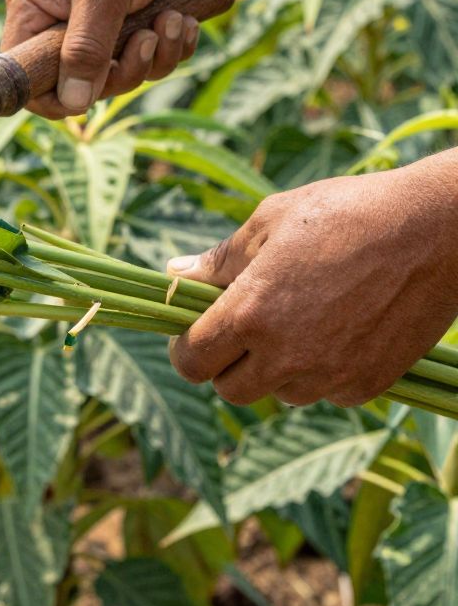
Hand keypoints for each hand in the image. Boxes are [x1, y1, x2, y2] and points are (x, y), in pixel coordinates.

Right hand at [2, 0, 214, 120]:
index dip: (51, 94)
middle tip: (145, 41)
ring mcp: (96, 23)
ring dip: (154, 57)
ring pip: (120, 75)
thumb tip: (74, 102)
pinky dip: (170, 47)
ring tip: (173, 21)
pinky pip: (148, 61)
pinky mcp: (131, 23)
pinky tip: (183, 19)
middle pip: (79, 83)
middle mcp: (59, 19)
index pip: (24, 72)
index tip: (88, 95)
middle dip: (122, 71)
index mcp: (33, 7)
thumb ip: (85, 48)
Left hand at [167, 156, 457, 407]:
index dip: (187, 349)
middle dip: (230, 363)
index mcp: (250, 312)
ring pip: (281, 393)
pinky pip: (328, 392)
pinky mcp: (366, 384)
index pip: (191, 362)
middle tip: (249, 328)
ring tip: (306, 317)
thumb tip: (174, 275)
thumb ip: (219, 259)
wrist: (435, 230)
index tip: (197, 332)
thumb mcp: (272, 220)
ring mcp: (328, 375)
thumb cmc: (348, 213)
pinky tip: (343, 327)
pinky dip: (326, 370)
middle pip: (231, 390)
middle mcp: (285, 355)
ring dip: (280, 368)